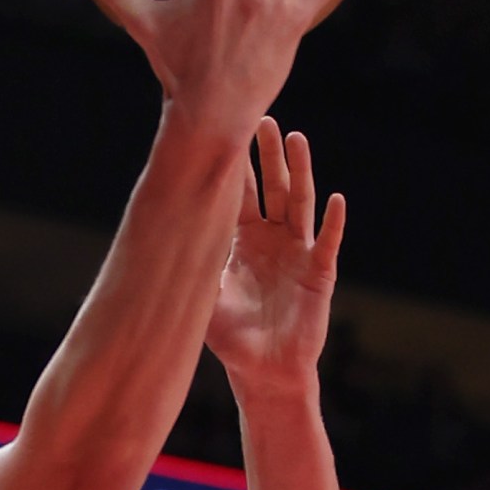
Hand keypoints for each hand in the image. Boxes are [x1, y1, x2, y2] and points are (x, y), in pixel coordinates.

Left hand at [205, 118, 344, 393]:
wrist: (263, 371)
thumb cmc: (231, 338)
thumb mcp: (202, 298)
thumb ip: (188, 266)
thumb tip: (155, 239)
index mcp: (244, 242)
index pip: (240, 196)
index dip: (234, 167)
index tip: (224, 133)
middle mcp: (272, 241)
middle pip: (272, 188)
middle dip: (266, 155)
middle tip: (260, 118)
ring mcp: (298, 253)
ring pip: (300, 204)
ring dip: (300, 171)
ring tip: (296, 139)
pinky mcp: (319, 273)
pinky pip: (327, 243)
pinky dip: (332, 222)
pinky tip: (334, 199)